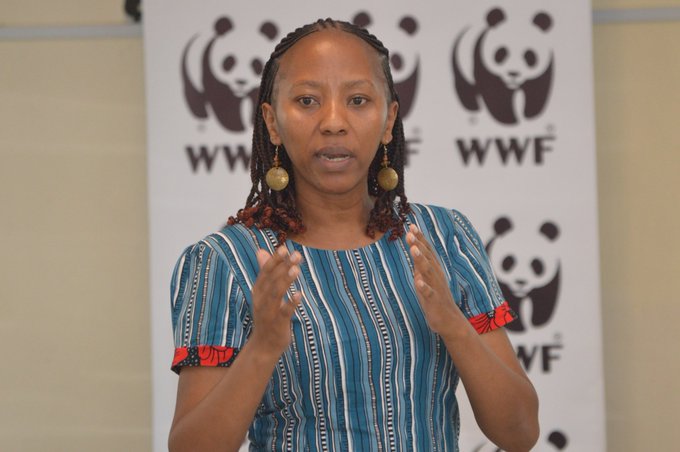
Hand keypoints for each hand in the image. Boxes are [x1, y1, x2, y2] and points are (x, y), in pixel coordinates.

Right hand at [250, 247, 301, 356]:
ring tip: (296, 269)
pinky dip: (291, 303)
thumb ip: (265, 272)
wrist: (263, 346)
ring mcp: (268, 312)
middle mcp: (261, 300)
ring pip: (276, 293)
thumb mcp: (263, 293)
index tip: (284, 248)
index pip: (265, 272)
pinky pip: (284, 312)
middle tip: (297, 254)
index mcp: (258, 291)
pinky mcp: (277, 323)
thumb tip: (261, 251)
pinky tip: (299, 294)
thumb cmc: (266, 315)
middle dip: (283, 266)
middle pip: (271, 280)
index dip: (274, 260)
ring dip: (286, 280)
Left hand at [406, 225, 464, 339]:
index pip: (426, 250)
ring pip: (428, 271)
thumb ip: (420, 263)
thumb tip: (413, 247)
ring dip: (421, 260)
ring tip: (413, 249)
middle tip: (410, 232)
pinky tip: (417, 281)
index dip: (419, 238)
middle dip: (418, 244)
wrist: (449, 320)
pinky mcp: (434, 300)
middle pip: (427, 257)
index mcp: (434, 268)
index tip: (411, 225)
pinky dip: (423, 286)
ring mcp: (436, 287)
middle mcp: (436, 275)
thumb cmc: (435, 297)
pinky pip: (428, 293)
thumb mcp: (426, 278)